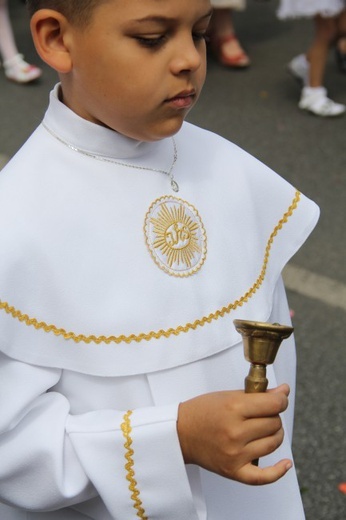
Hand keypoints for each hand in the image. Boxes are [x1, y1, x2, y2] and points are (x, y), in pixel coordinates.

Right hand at [177, 384, 291, 485]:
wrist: (180, 433)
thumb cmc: (202, 411)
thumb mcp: (228, 396)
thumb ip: (257, 394)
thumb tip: (283, 391)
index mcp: (233, 408)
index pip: (273, 405)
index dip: (281, 400)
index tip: (280, 398)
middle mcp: (235, 432)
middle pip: (274, 424)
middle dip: (273, 416)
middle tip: (263, 413)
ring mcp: (235, 454)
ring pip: (273, 444)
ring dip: (274, 435)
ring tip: (265, 429)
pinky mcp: (233, 470)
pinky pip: (263, 477)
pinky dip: (278, 471)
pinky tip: (286, 463)